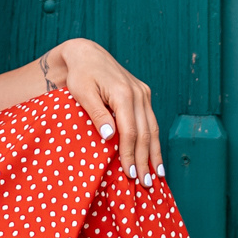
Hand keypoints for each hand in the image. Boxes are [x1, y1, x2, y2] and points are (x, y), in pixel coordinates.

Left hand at [48, 38, 162, 186]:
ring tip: (157, 176)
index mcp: (124, 93)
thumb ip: (97, 114)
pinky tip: (155, 155)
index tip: (129, 175)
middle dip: (145, 160)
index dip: (130, 155)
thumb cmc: (81, 75)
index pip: (130, 131)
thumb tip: (109, 136)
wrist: (88, 54)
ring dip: (154, 153)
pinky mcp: (143, 94)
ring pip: (153, 128)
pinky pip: (151, 121)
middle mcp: (139, 93)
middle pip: (146, 133)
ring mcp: (143, 93)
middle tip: (145, 184)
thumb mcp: (82, 93)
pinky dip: (154, 140)